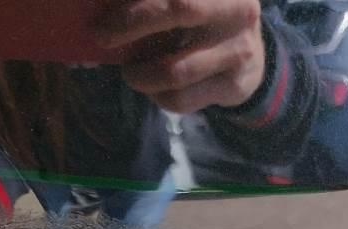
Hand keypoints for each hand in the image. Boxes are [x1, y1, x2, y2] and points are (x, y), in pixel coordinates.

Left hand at [99, 0, 265, 112]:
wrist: (248, 58)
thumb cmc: (197, 24)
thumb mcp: (181, 5)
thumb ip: (150, 6)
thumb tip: (99, 8)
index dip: (135, 1)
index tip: (102, 10)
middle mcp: (237, 8)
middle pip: (179, 7)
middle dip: (129, 22)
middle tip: (102, 34)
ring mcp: (239, 48)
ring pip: (173, 70)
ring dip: (138, 75)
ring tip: (131, 71)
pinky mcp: (235, 85)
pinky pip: (179, 99)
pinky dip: (155, 97)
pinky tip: (156, 88)